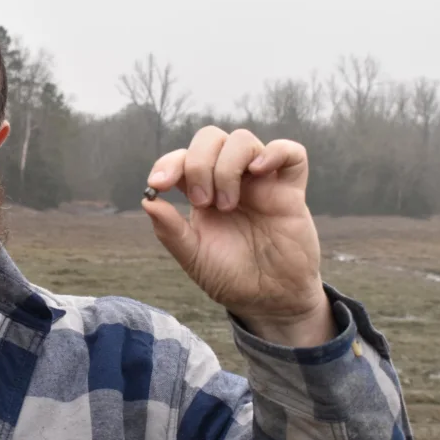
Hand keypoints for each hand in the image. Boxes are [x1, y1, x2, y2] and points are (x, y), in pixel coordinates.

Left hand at [141, 127, 333, 347]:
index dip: (167, 163)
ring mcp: (261, 183)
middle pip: (210, 138)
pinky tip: (260, 171)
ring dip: (227, 166)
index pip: (183, 158)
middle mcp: (230, 180)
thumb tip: (147, 201)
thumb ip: (171, 231)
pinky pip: (291, 153)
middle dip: (198, 163)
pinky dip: (275, 152)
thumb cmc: (232, 277)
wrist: (270, 300)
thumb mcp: (194, 258)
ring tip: (228, 205)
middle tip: (202, 202)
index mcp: (203, 192)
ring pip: (243, 140)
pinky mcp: (290, 191)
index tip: (158, 184)